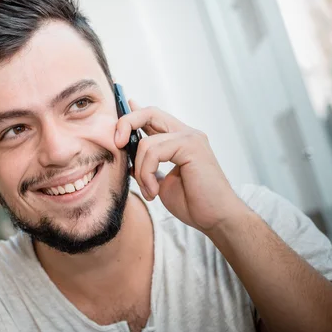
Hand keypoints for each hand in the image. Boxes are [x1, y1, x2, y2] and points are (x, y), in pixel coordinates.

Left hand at [114, 100, 249, 232]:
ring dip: (141, 170)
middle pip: (149, 112)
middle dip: (126, 124)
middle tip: (117, 144)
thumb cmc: (192, 202)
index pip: (153, 116)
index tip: (118, 123)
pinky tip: (155, 191)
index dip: (133, 113)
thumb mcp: (160, 181)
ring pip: (147, 142)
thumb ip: (146, 164)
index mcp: (180, 140)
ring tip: (149, 190)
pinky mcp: (192, 146)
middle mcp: (186, 134)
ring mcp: (190, 137)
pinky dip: (147, 174)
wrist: (215, 218)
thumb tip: (126, 152)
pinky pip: (154, 151)